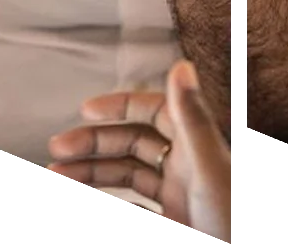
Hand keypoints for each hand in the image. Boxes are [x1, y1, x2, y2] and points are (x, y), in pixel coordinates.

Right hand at [47, 61, 231, 241]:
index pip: (152, 111)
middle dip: (94, 143)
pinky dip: (113, 199)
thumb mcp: (210, 169)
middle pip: (133, 142)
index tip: (85, 110)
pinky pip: (137, 203)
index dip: (120, 106)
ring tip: (58, 175)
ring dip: (93, 171)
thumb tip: (181, 65)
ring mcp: (180, 194)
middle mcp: (187, 165)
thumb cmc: (230, 223)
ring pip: (128, 173)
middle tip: (57, 150)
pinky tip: (91, 198)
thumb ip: (193, 118)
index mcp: (196, 145)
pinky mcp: (177, 218)